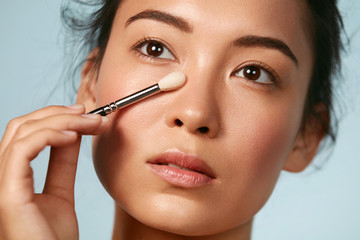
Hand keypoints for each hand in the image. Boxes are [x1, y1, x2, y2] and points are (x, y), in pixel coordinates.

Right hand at [0, 104, 109, 239]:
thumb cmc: (53, 238)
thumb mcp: (61, 193)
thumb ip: (62, 164)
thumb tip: (72, 134)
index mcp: (11, 176)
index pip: (24, 133)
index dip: (53, 117)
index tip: (84, 113)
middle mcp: (1, 176)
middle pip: (21, 126)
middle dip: (58, 113)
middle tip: (89, 113)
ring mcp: (1, 184)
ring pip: (22, 132)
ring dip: (61, 121)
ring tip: (91, 123)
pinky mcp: (7, 194)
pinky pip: (22, 150)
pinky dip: (49, 135)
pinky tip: (73, 136)